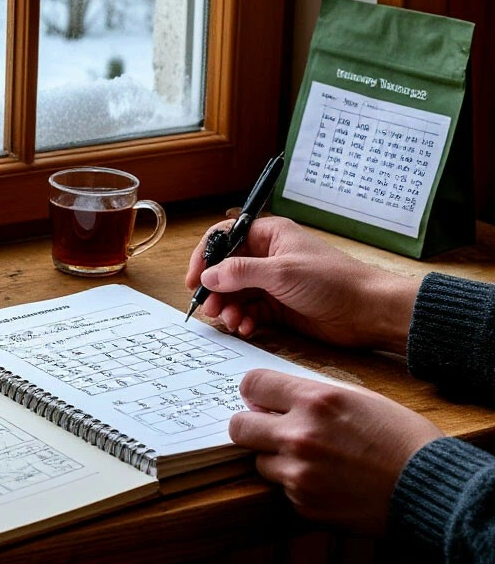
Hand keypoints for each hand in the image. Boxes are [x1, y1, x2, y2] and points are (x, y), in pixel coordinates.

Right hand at [185, 216, 417, 352]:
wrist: (369, 312)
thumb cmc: (332, 281)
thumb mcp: (281, 272)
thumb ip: (240, 273)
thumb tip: (207, 277)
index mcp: (268, 235)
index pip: (224, 238)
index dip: (205, 257)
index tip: (194, 280)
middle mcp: (266, 257)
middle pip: (226, 270)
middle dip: (216, 290)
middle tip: (210, 309)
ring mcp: (272, 283)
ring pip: (236, 294)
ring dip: (229, 308)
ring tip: (232, 322)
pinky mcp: (279, 307)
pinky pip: (250, 312)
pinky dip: (244, 320)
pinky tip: (246, 328)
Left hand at [230, 369, 442, 532]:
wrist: (429, 487)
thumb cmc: (399, 436)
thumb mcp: (356, 396)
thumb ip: (310, 394)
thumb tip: (275, 397)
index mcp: (314, 401)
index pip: (252, 385)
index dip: (255, 392)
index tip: (262, 400)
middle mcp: (300, 436)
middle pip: (239, 427)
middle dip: (251, 426)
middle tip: (269, 429)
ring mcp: (300, 474)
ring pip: (260, 462)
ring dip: (276, 459)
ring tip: (311, 459)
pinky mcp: (305, 505)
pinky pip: (283, 490)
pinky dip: (297, 485)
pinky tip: (327, 481)